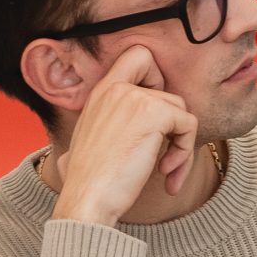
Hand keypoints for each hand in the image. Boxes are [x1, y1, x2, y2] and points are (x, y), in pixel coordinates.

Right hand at [50, 47, 197, 225]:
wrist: (87, 200)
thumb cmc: (86, 183)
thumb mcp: (84, 147)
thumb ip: (92, 138)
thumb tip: (68, 160)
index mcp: (101, 92)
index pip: (139, 56)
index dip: (156, 81)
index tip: (153, 115)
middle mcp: (117, 88)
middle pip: (169, 91)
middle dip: (175, 123)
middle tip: (165, 147)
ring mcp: (136, 98)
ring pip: (182, 111)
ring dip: (181, 146)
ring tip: (166, 171)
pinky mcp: (154, 114)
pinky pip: (189, 125)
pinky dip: (186, 152)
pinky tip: (166, 175)